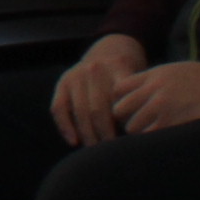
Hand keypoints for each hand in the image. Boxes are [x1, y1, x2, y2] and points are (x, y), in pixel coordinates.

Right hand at [49, 35, 148, 149]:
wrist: (111, 48)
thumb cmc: (129, 72)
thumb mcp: (138, 78)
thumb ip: (137, 99)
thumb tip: (140, 134)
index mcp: (118, 67)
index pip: (119, 103)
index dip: (123, 125)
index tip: (129, 142)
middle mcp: (95, 70)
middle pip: (98, 110)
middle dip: (105, 135)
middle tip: (112, 151)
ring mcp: (76, 75)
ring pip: (79, 111)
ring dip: (87, 135)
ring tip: (95, 150)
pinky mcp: (62, 82)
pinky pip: (58, 108)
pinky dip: (65, 127)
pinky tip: (73, 142)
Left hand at [108, 59, 199, 133]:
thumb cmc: (197, 79)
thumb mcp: (168, 71)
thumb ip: (147, 81)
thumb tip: (127, 95)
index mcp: (151, 76)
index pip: (118, 89)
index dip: (120, 99)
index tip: (127, 105)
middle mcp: (153, 92)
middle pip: (120, 110)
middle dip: (125, 117)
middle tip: (136, 121)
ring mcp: (162, 109)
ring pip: (132, 127)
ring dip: (137, 131)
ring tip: (149, 129)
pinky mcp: (172, 125)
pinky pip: (149, 136)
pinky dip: (150, 139)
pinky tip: (159, 136)